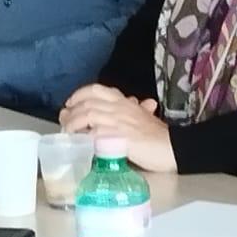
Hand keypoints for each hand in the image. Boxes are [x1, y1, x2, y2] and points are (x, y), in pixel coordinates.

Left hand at [59, 84, 175, 171]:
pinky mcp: (116, 137)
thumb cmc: (158, 134)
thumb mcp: (146, 115)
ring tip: (68, 133)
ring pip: (86, 116)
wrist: (172, 147)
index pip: (95, 89)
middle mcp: (118, 107)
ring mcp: (116, 121)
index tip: (70, 104)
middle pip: (86, 103)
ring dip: (72, 124)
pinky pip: (93, 135)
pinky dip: (83, 138)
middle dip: (70, 112)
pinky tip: (79, 144)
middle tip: (64, 122)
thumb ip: (138, 108)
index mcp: (123, 101)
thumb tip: (137, 102)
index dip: (78, 95)